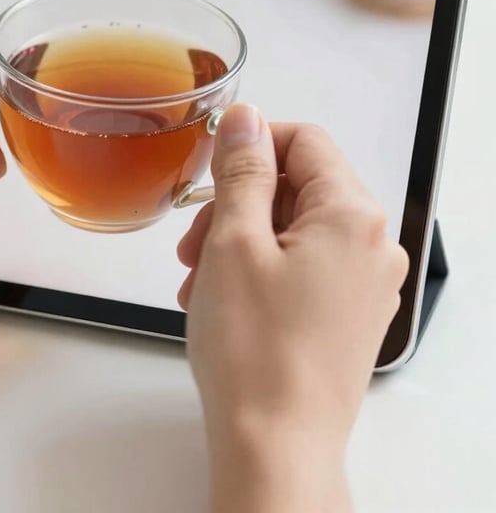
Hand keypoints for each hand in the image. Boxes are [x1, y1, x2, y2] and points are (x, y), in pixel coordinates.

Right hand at [178, 105, 407, 512]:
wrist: (275, 447)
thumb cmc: (252, 346)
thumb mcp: (234, 241)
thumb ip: (242, 171)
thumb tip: (245, 116)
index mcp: (353, 215)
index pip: (305, 141)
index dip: (251, 146)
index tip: (208, 173)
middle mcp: (372, 246)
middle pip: (299, 188)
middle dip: (238, 204)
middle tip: (191, 244)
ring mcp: (365, 285)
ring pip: (295, 230)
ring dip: (240, 241)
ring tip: (198, 280)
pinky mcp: (349, 316)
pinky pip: (303, 267)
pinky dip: (260, 269)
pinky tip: (221, 299)